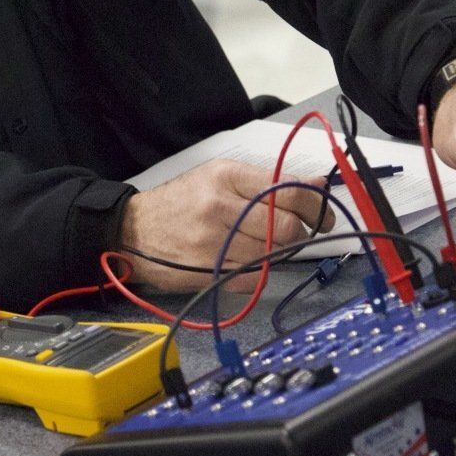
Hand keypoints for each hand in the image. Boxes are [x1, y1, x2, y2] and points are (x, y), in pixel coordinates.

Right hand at [118, 159, 335, 291]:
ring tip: (260, 243)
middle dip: (299, 233)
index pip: (288, 192)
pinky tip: (239, 260)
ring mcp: (214, 243)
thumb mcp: (220, 178)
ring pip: (272, 255)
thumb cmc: (182, 201)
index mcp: (226, 177)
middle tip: (297, 233)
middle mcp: (220, 208)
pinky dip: (255, 273)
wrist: (133, 230)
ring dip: (275, 253)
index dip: (315, 206)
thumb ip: (268, 182)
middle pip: (286, 227)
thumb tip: (317, 186)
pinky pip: (252, 278)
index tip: (323, 215)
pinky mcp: (208, 273)